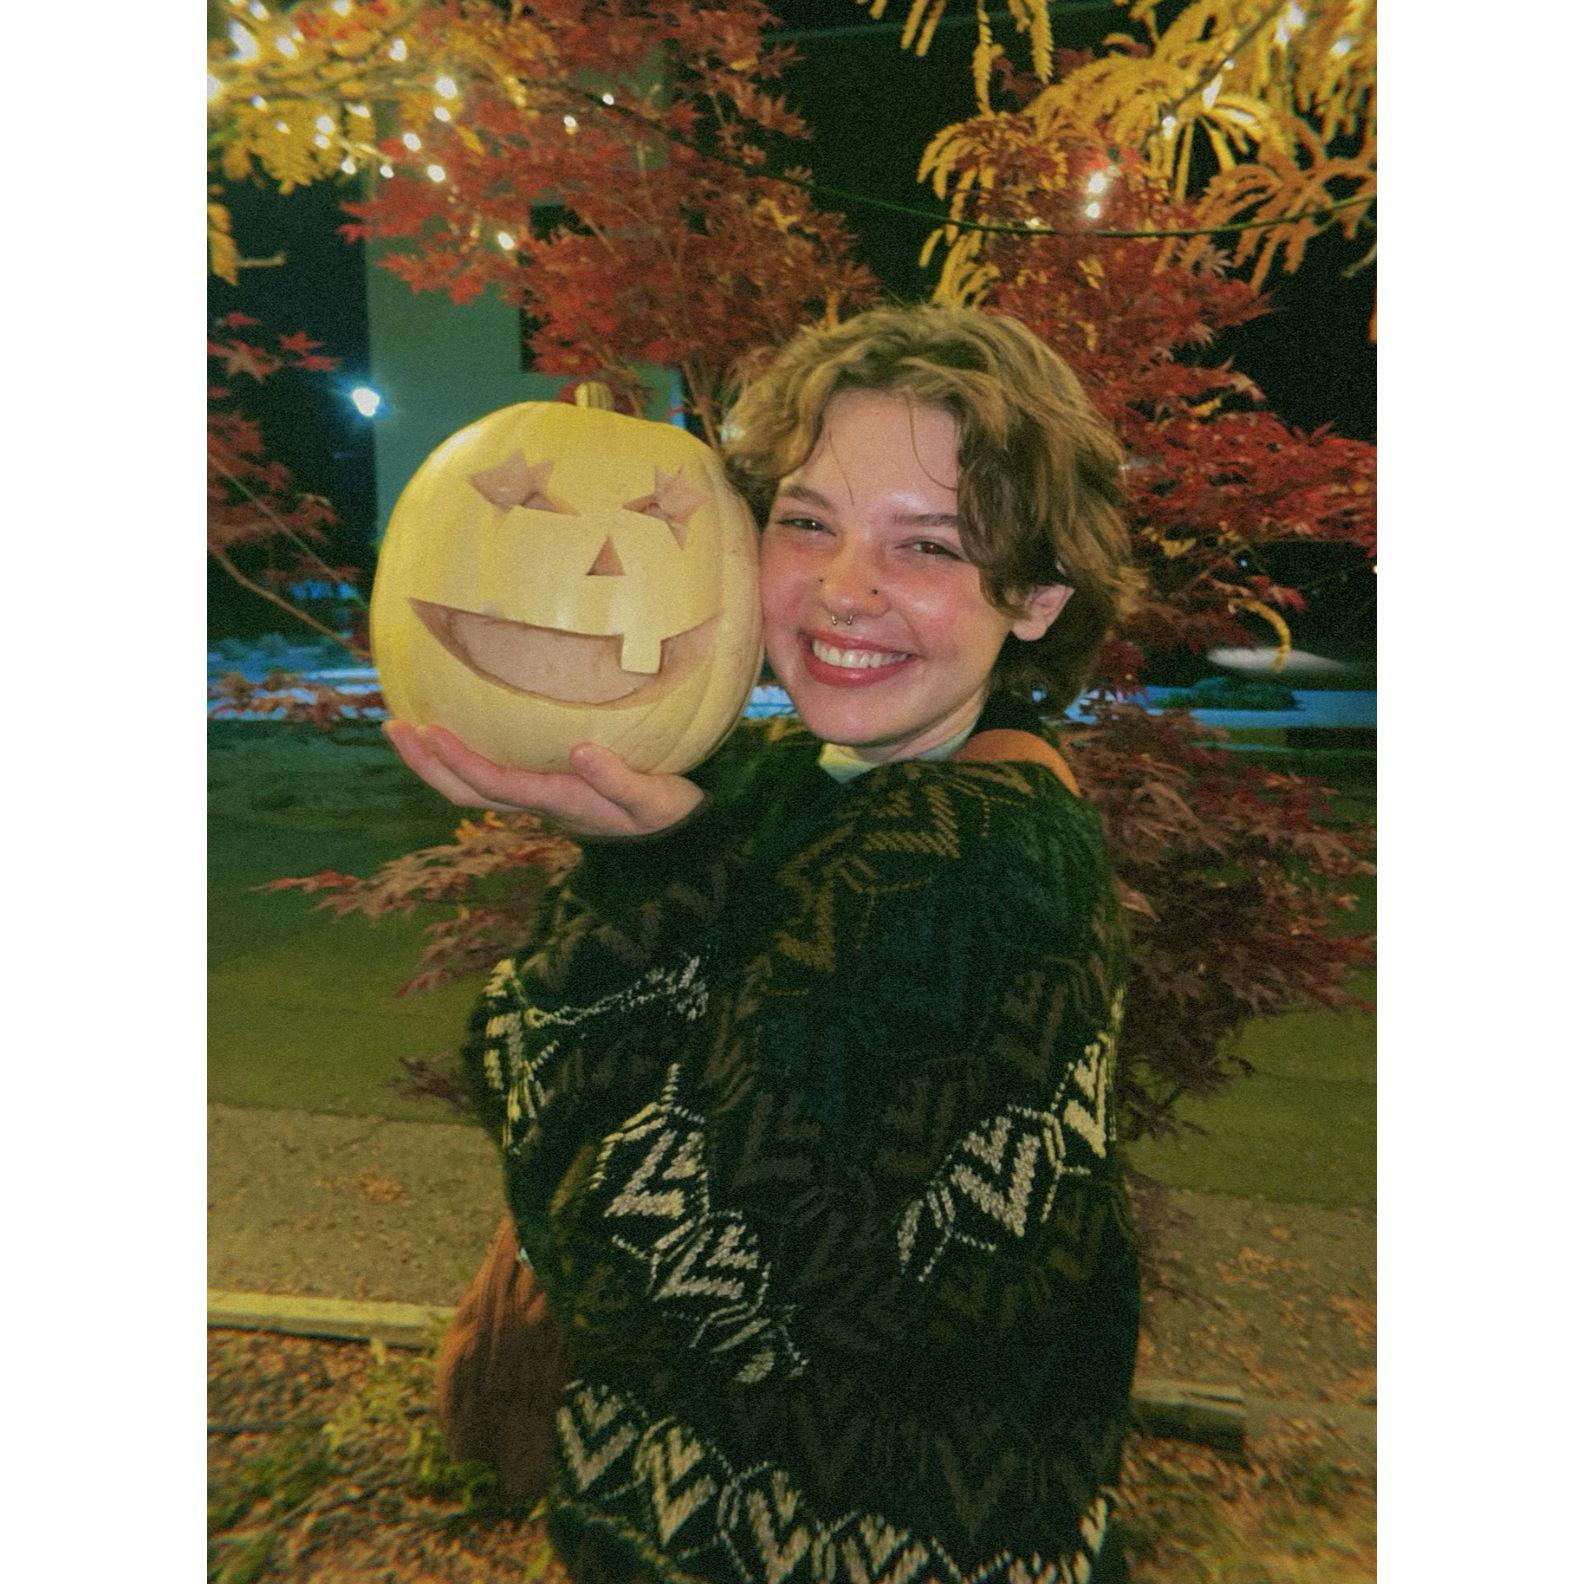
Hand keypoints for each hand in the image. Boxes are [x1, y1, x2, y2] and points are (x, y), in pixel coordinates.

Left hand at [382, 721, 704, 837]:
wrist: (676, 839)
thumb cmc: (666, 813)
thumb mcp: (653, 797)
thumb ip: (619, 778)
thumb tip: (580, 751)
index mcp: (557, 801)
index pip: (494, 784)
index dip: (458, 760)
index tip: (429, 731)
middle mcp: (537, 803)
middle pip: (466, 792)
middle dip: (427, 764)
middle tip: (394, 726)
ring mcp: (537, 798)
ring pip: (472, 787)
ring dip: (435, 761)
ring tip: (405, 726)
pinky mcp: (544, 788)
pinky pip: (491, 773)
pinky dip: (462, 753)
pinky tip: (454, 726)